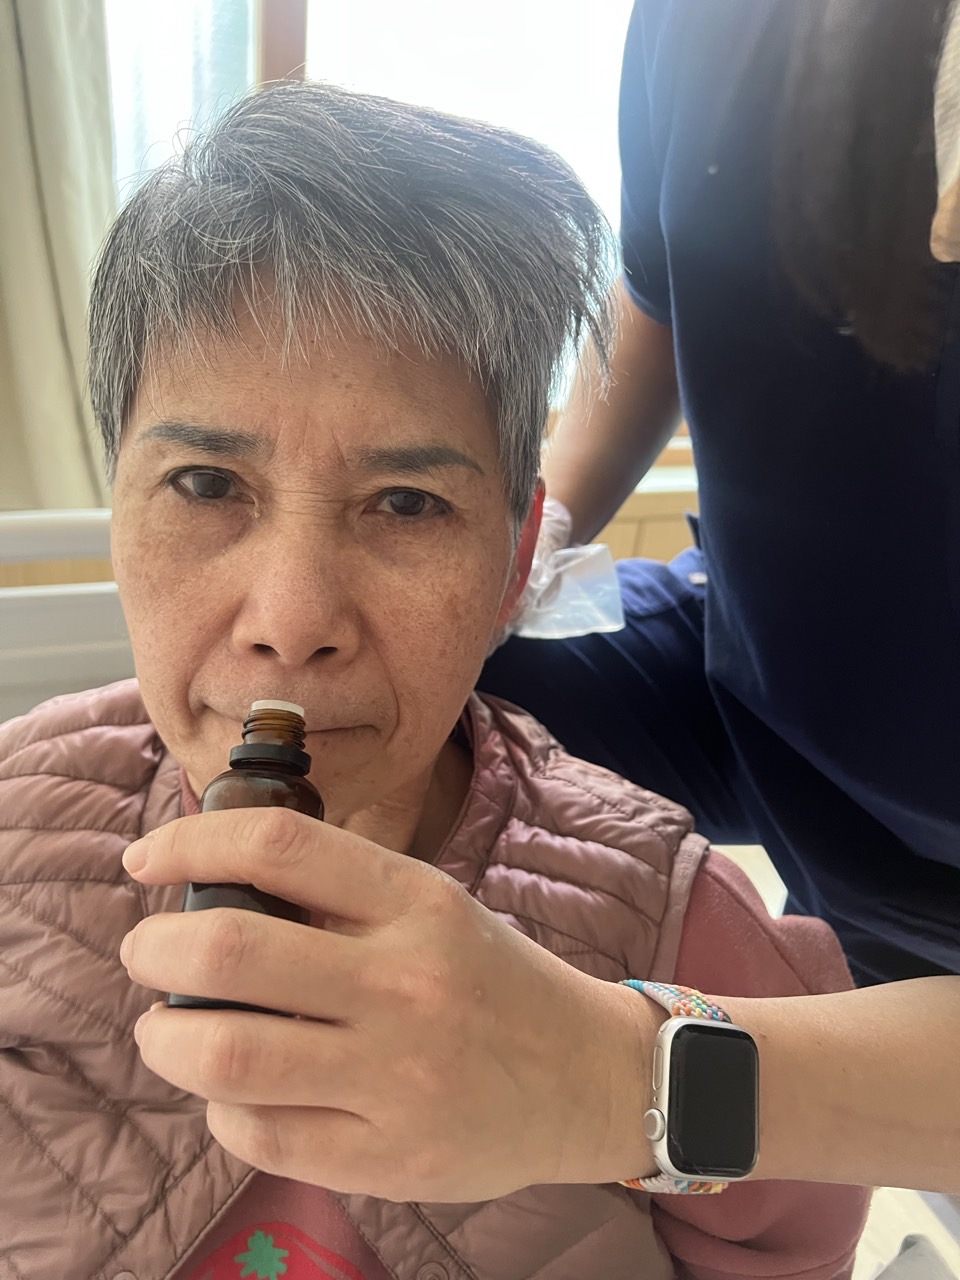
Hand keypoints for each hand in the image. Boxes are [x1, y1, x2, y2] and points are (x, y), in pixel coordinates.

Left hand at [119, 808, 658, 1200]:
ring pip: (226, 1055)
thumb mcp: (435, 907)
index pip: (279, 845)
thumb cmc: (493, 980)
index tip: (147, 860)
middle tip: (147, 952)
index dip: (191, 843)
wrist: (586, 1076)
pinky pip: (260, 1133)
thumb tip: (214, 886)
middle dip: (154, 948)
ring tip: (167, 1029)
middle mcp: (404, 982)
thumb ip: (340, 896)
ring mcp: (396, 1076)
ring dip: (166, 1038)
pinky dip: (221, 1107)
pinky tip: (234, 1091)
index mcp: (416, 902)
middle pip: (228, 951)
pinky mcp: (388, 1157)